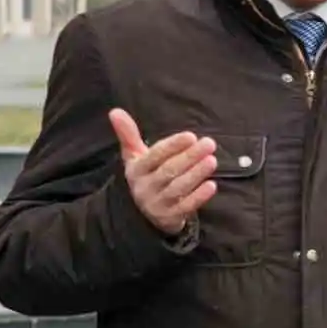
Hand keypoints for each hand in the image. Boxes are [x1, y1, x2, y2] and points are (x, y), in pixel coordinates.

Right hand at [108, 108, 217, 236]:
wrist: (141, 213)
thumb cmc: (145, 176)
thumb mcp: (134, 157)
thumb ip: (128, 134)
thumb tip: (115, 111)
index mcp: (137, 169)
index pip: (154, 156)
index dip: (172, 146)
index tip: (190, 136)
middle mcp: (145, 187)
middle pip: (168, 171)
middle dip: (190, 156)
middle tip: (209, 143)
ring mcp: (157, 203)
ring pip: (178, 188)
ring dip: (196, 174)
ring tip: (212, 160)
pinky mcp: (170, 217)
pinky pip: (185, 206)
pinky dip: (199, 197)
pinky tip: (212, 185)